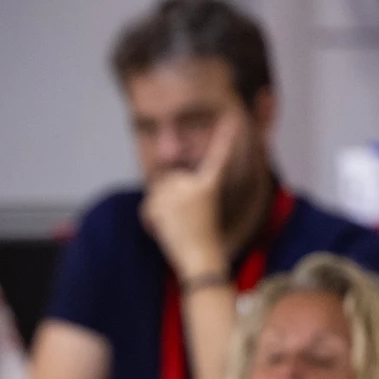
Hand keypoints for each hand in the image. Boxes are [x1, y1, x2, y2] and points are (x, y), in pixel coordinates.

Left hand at [141, 108, 239, 279]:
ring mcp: (180, 192)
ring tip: (173, 228)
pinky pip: (148, 205)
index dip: (223, 138)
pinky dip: (149, 219)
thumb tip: (155, 187)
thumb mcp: (195, 211)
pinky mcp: (167, 203)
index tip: (230, 118)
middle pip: (167, 180)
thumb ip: (178, 195)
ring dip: (155, 210)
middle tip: (179, 222)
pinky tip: (162, 231)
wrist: (202, 260)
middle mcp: (196, 183)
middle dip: (164, 198)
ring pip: (155, 193)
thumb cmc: (202, 240)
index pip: (217, 157)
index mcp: (210, 185)